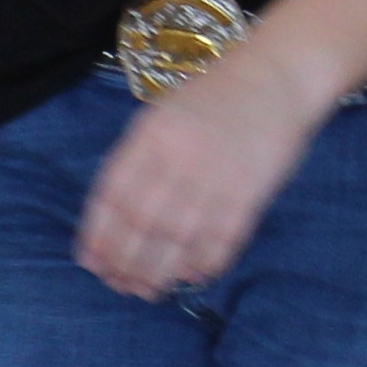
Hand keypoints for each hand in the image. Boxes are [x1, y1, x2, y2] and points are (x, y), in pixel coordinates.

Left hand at [75, 47, 328, 297]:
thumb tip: (110, 216)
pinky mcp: (251, 192)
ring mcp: (216, 176)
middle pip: (142, 224)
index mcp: (150, 135)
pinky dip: (203, 264)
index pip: (112, 195)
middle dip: (125, 263)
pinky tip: (189, 277)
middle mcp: (178, 157)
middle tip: (120, 285)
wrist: (276, 76)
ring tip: (148, 290)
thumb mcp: (160, 116)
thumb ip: (136, 159)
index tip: (91, 262)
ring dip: (158, 272)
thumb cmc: (211, 98)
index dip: (98, 235)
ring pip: (178, 239)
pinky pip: (221, 239)